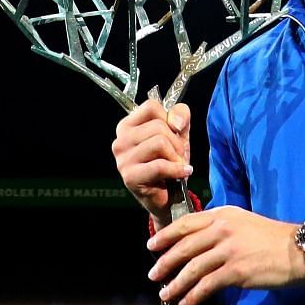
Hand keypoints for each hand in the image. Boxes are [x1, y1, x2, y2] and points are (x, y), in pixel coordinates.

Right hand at [112, 90, 191, 215]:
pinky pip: (160, 165)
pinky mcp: (130, 177)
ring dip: (177, 157)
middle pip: (158, 126)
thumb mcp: (178, 134)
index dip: (169, 119)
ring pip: (160, 143)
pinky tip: (184, 172)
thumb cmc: (170, 162)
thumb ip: (180, 116)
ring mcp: (123, 159)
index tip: (174, 134)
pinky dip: (177, 169)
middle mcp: (120, 140)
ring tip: (177, 165)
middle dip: (177, 142)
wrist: (169, 197)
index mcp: (127, 126)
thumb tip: (175, 122)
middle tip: (178, 156)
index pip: (151, 107)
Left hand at [146, 206, 304, 304]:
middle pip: (184, 246)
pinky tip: (186, 302)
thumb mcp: (243, 222)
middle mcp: (222, 229)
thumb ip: (219, 228)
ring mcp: (229, 249)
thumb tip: (196, 244)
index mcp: (223, 214)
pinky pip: (208, 284)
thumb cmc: (271, 238)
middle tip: (153, 275)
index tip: (152, 245)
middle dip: (165, 262)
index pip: (186, 223)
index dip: (166, 235)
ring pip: (193, 268)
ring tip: (166, 294)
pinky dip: (194, 295)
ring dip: (176, 283)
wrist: (298, 251)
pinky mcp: (237, 270)